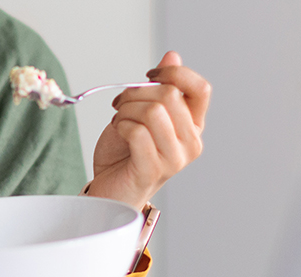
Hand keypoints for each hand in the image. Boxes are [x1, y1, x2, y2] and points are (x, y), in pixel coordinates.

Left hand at [89, 51, 210, 208]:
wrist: (108, 188)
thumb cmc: (124, 154)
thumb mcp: (141, 113)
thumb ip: (159, 88)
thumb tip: (172, 55)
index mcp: (193, 125)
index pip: (200, 88)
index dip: (174, 73)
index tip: (149, 75)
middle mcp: (191, 142)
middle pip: (170, 95)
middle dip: (136, 92)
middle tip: (121, 103)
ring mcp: (175, 159)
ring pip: (152, 112)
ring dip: (126, 110)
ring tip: (118, 119)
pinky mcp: (153, 170)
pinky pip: (137, 132)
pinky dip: (121, 126)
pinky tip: (118, 132)